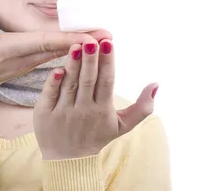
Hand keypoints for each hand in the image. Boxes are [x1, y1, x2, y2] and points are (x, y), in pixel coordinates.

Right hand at [0, 10, 110, 104]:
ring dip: (78, 48)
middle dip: (83, 43)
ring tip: (102, 39)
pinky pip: (50, 58)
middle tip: (110, 35)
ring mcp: (23, 64)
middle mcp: (20, 60)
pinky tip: (79, 46)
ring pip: (56, 55)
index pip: (42, 43)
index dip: (67, 40)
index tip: (90, 38)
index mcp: (7, 51)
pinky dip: (66, 50)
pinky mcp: (23, 65)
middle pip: (57, 50)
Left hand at [34, 39, 157, 159]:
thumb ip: (142, 107)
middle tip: (92, 40)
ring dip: (72, 65)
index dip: (108, 62)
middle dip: (90, 59)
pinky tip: (57, 68)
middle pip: (88, 80)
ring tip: (75, 45)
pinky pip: (49, 95)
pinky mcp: (45, 113)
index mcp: (102, 110)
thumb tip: (156, 84)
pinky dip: (53, 82)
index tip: (109, 43)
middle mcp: (83, 110)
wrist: (69, 160)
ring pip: (69, 84)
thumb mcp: (123, 126)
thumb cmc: (96, 137)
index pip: (107, 82)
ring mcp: (64, 111)